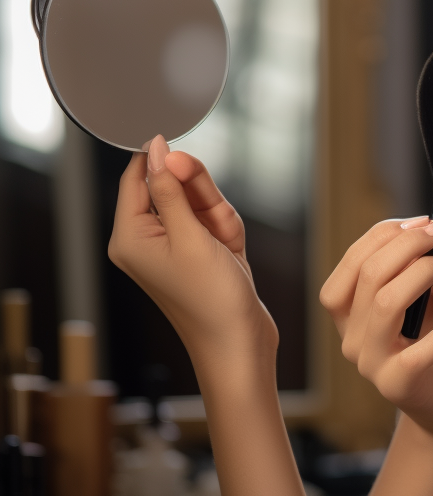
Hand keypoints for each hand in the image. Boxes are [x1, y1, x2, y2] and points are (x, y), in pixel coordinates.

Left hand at [107, 135, 278, 395]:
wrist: (239, 344)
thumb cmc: (211, 301)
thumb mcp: (191, 237)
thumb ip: (172, 189)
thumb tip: (158, 151)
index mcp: (130, 238)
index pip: (135, 180)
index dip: (160, 160)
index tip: (185, 154)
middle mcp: (148, 240)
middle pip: (171, 188)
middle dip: (201, 196)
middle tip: (212, 219)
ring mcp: (176, 245)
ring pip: (198, 202)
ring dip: (219, 215)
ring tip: (223, 245)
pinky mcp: (199, 251)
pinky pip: (213, 220)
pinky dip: (227, 228)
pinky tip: (230, 251)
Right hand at [319, 218, 432, 442]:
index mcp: (354, 312)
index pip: (352, 263)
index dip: (383, 235)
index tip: (422, 221)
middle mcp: (353, 337)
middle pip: (368, 276)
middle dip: (407, 244)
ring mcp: (371, 364)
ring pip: (385, 304)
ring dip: (423, 275)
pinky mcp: (396, 386)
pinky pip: (415, 355)